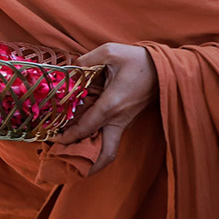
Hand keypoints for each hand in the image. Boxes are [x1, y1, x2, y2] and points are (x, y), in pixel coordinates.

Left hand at [52, 43, 156, 175]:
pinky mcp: (126, 119)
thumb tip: (71, 68)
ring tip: (68, 154)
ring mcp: (124, 122)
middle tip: (66, 162)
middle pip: (106, 154)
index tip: (52, 139)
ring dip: (91, 155)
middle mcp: (119, 119)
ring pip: (108, 147)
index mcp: (112, 105)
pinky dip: (95, 142)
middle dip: (88, 165)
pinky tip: (80, 137)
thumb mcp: (110, 52)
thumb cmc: (139, 60)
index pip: (86, 128)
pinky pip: (109, 137)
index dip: (68, 136)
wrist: (166, 68)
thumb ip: (87, 60)